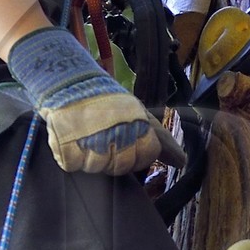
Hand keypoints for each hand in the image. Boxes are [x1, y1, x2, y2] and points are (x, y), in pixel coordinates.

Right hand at [7, 26, 182, 176]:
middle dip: (113, 158)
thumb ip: (160, 139)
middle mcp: (118, 131)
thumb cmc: (106, 101)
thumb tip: (182, 162)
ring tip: (85, 136)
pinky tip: (72, 138)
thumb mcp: (138, 113)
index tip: (127, 146)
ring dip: (90, 157)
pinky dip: (70, 156)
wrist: (68, 81)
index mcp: (138, 122)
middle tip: (103, 140)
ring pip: (96, 168)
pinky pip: (72, 164)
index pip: (147, 155)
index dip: (138, 155)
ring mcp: (92, 140)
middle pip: (121, 166)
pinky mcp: (67, 145)